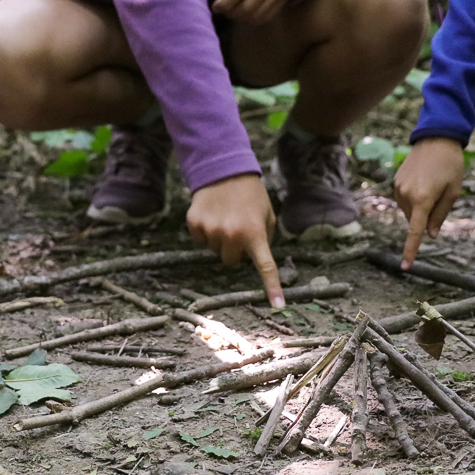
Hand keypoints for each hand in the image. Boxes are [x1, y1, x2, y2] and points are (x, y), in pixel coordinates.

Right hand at [185, 173, 283, 306]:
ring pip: (214, 250)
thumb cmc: (251, 195)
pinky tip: (211, 213)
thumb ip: (265, 237)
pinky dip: (204, 230)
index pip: (265, 266)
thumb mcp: (267, 214)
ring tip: (224, 217)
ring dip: (219, 239)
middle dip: (234, 250)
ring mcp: (211, 230)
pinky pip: (199, 239)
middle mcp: (232, 235)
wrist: (224, 169)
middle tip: (237, 229)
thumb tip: (256, 257)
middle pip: (230, 261)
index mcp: (255, 233)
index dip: (272, 287)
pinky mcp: (195, 224)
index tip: (278, 305)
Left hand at [211, 0, 296, 26]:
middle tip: (223, 10)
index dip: (224, 4)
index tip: (215, 7)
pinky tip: (245, 14)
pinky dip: (253, 19)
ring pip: (257, 15)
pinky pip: (267, 16)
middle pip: (248, 7)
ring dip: (241, 18)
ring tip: (233, 12)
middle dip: (231, 13)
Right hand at [393, 137, 466, 267]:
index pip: (415, 231)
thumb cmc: (450, 166)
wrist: (436, 139)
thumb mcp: (453, 192)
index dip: (411, 250)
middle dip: (426, 217)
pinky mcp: (396, 182)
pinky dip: (413, 199)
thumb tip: (430, 235)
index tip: (405, 267)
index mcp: (423, 199)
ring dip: (420, 207)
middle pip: (414, 220)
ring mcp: (398, 188)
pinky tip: (423, 181)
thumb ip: (440, 216)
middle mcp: (406, 195)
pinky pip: (404, 200)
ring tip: (432, 185)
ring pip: (409, 211)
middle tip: (440, 196)